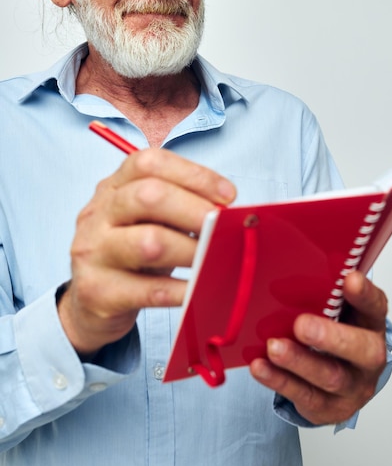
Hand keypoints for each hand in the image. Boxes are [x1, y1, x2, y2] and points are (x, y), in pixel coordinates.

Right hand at [58, 149, 235, 355]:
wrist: (90, 302)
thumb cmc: (132, 253)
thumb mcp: (149, 220)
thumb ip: (180, 207)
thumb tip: (226, 211)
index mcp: (113, 187)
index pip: (149, 163)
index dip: (194, 175)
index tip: (227, 195)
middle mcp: (98, 214)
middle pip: (149, 196)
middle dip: (195, 210)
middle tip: (223, 226)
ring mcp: (93, 252)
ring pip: (150, 243)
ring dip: (192, 251)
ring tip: (213, 258)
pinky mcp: (99, 292)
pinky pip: (151, 291)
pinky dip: (184, 290)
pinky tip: (200, 289)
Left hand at [250, 271, 387, 424]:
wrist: (338, 384)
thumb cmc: (332, 336)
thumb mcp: (333, 312)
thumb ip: (319, 293)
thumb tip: (284, 270)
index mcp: (370, 324)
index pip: (375, 307)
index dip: (364, 295)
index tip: (350, 280)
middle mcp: (368, 357)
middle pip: (361, 350)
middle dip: (330, 337)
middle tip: (302, 325)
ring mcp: (351, 386)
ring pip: (330, 377)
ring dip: (299, 361)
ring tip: (274, 347)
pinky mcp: (328, 408)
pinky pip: (304, 396)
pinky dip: (279, 381)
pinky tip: (261, 367)